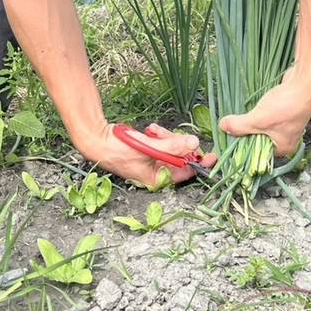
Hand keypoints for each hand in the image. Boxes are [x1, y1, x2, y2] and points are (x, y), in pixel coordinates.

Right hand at [75, 123, 216, 187]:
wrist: (98, 140)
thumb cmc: (119, 149)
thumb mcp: (149, 147)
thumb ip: (172, 146)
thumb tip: (194, 142)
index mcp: (158, 179)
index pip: (186, 172)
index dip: (199, 162)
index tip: (213, 155)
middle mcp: (157, 173)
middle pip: (180, 158)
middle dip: (177, 143)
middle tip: (165, 134)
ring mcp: (153, 162)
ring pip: (172, 149)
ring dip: (166, 138)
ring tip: (153, 131)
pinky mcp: (149, 152)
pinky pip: (162, 144)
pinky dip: (159, 136)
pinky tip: (150, 131)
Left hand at [217, 68, 310, 156]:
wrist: (305, 82)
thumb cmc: (287, 106)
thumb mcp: (258, 119)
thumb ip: (238, 125)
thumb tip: (222, 126)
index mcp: (281, 149)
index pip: (256, 153)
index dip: (241, 145)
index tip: (227, 138)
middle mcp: (285, 139)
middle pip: (257, 139)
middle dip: (245, 131)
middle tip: (232, 123)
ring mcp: (285, 125)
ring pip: (261, 126)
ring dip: (252, 119)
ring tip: (246, 113)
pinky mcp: (283, 111)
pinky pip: (266, 115)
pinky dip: (259, 111)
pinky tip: (255, 105)